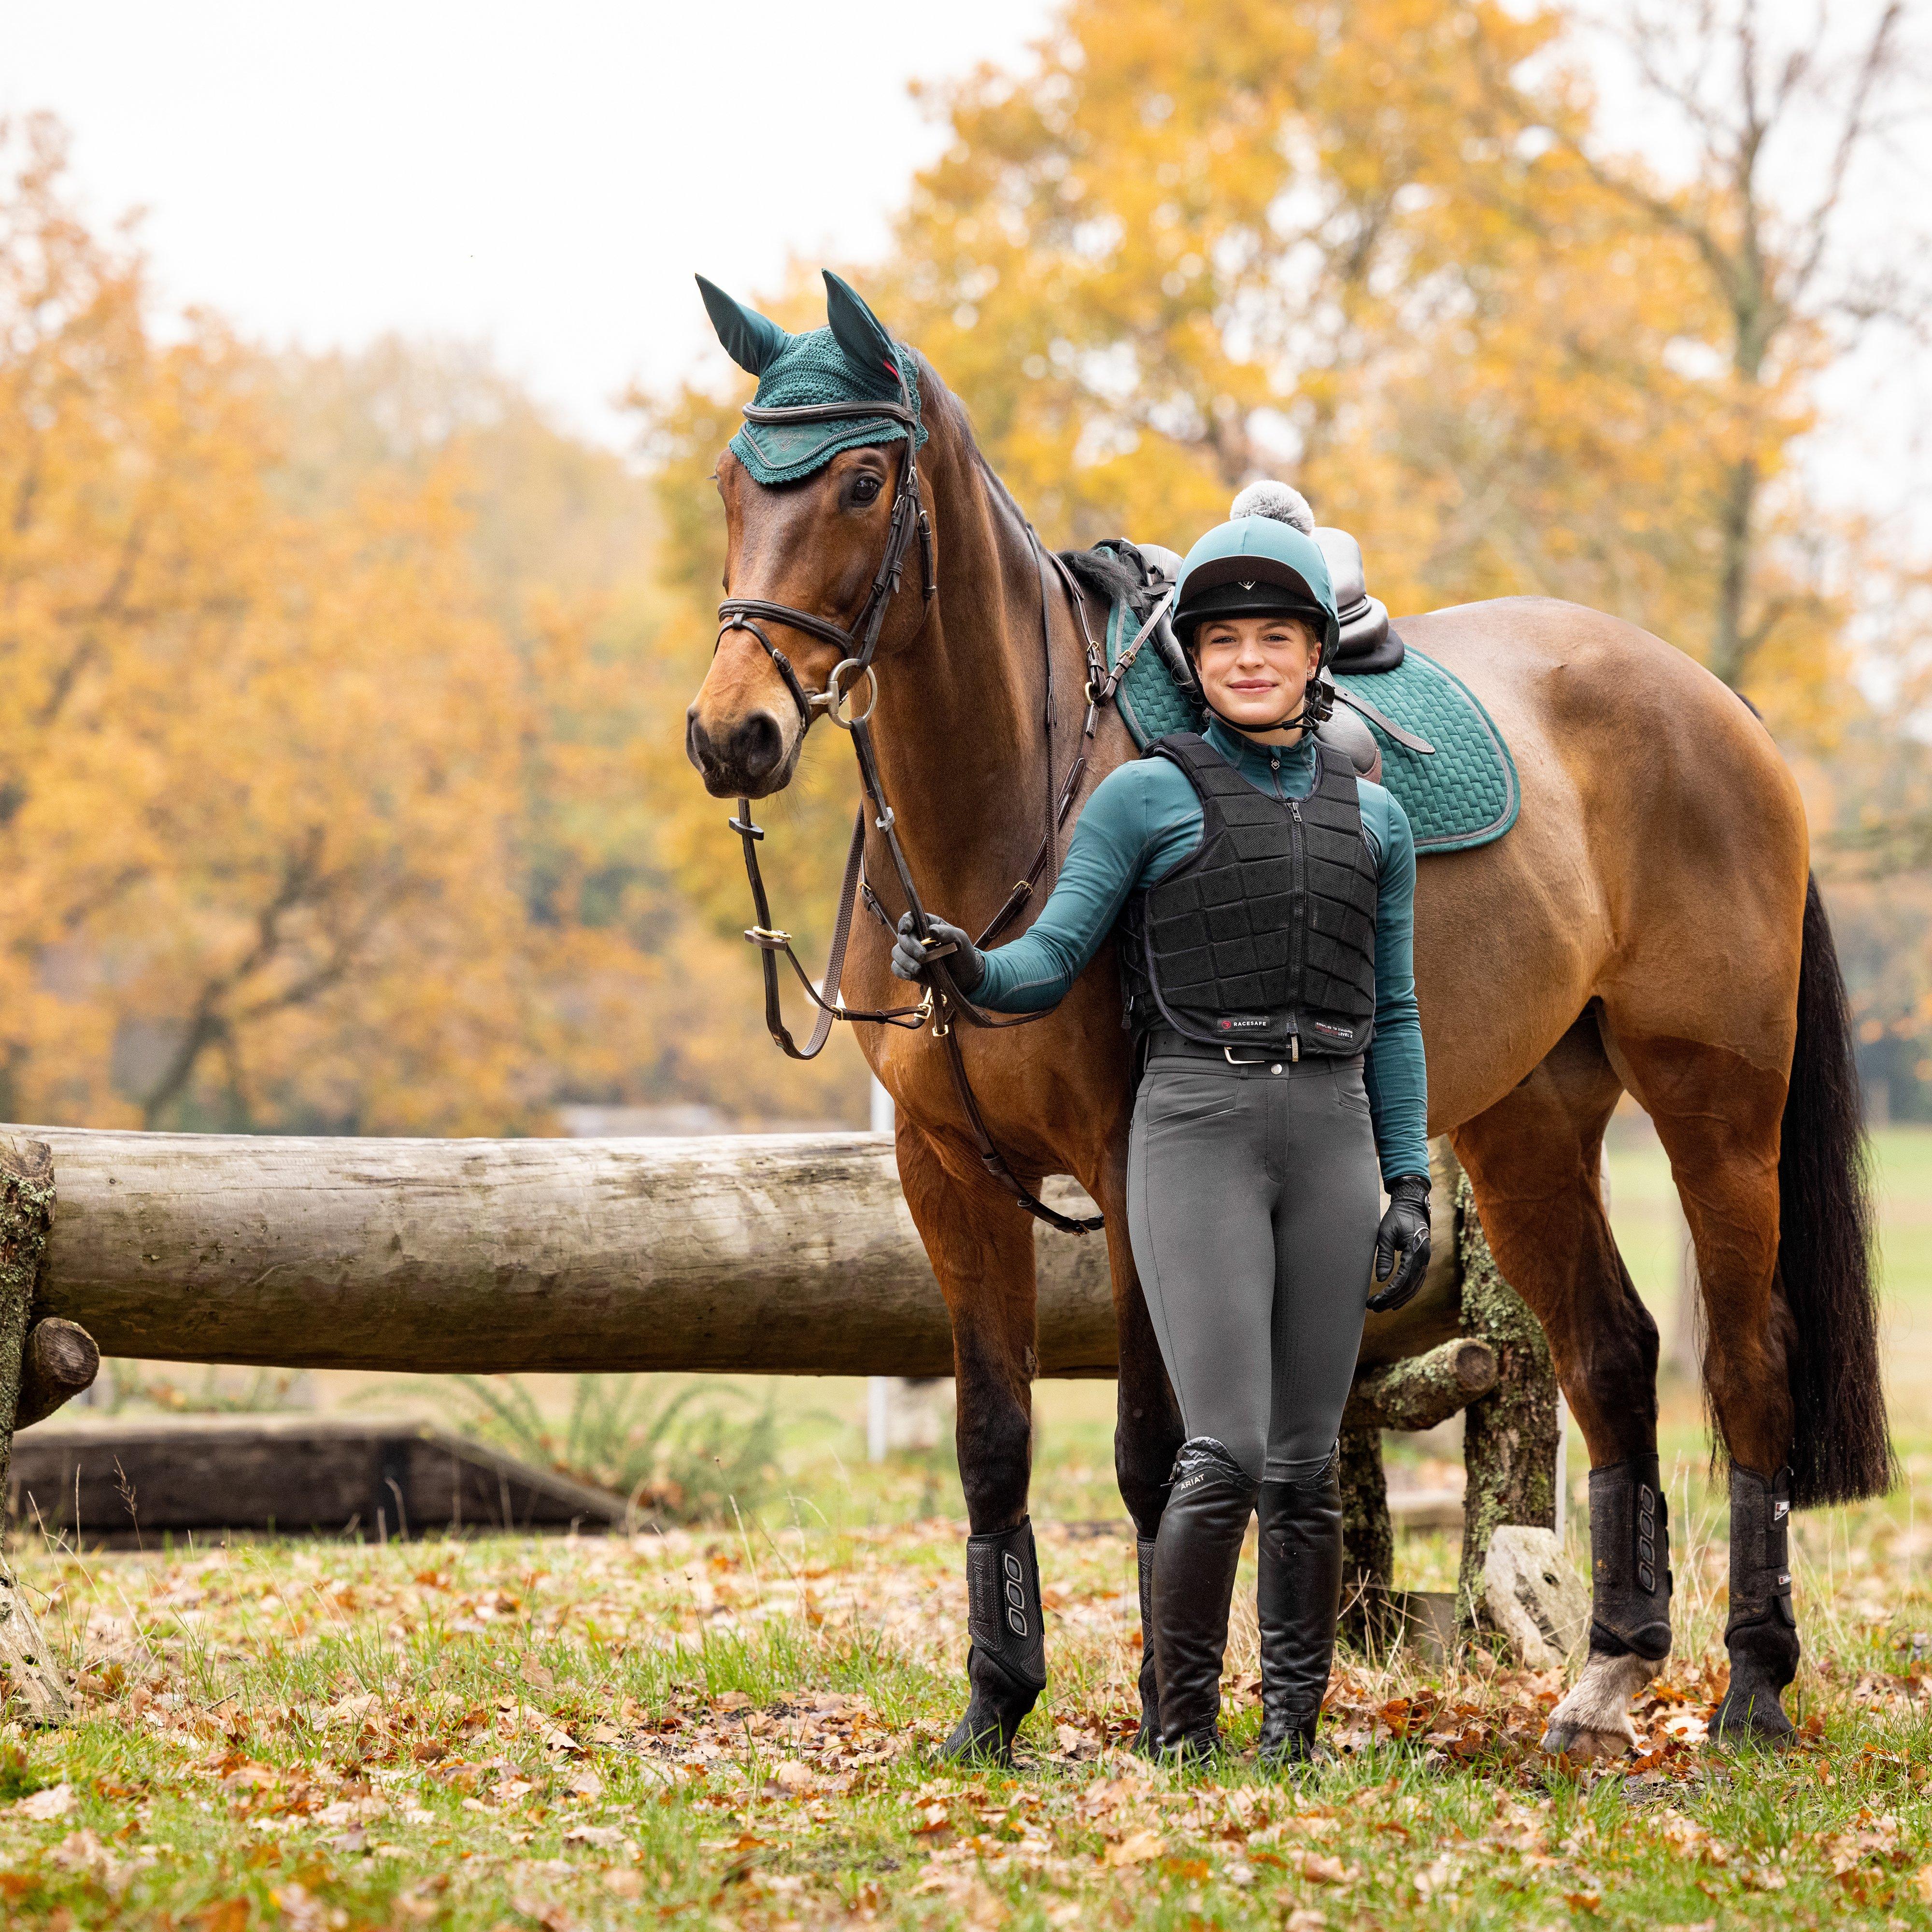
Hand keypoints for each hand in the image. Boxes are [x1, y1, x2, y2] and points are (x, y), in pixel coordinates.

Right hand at [890, 912, 983, 990]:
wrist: (964, 975)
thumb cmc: (962, 952)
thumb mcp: (960, 939)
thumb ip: (946, 932)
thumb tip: (931, 930)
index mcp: (927, 924)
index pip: (910, 918)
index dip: (905, 922)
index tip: (906, 930)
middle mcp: (916, 937)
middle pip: (902, 937)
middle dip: (910, 947)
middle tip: (923, 956)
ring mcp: (911, 953)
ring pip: (897, 952)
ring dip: (905, 960)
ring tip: (918, 969)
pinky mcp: (909, 967)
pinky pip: (896, 967)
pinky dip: (901, 971)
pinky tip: (910, 975)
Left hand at [1368, 1175, 1430, 1311]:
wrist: (1412, 1206)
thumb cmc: (1396, 1217)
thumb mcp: (1385, 1233)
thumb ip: (1385, 1256)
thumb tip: (1382, 1279)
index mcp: (1416, 1252)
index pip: (1403, 1279)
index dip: (1389, 1292)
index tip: (1375, 1300)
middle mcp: (1424, 1259)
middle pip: (1409, 1287)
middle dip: (1392, 1299)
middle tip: (1374, 1307)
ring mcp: (1425, 1261)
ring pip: (1414, 1287)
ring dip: (1399, 1299)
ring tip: (1382, 1307)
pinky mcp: (1422, 1261)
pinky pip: (1416, 1282)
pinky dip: (1406, 1293)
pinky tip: (1396, 1300)